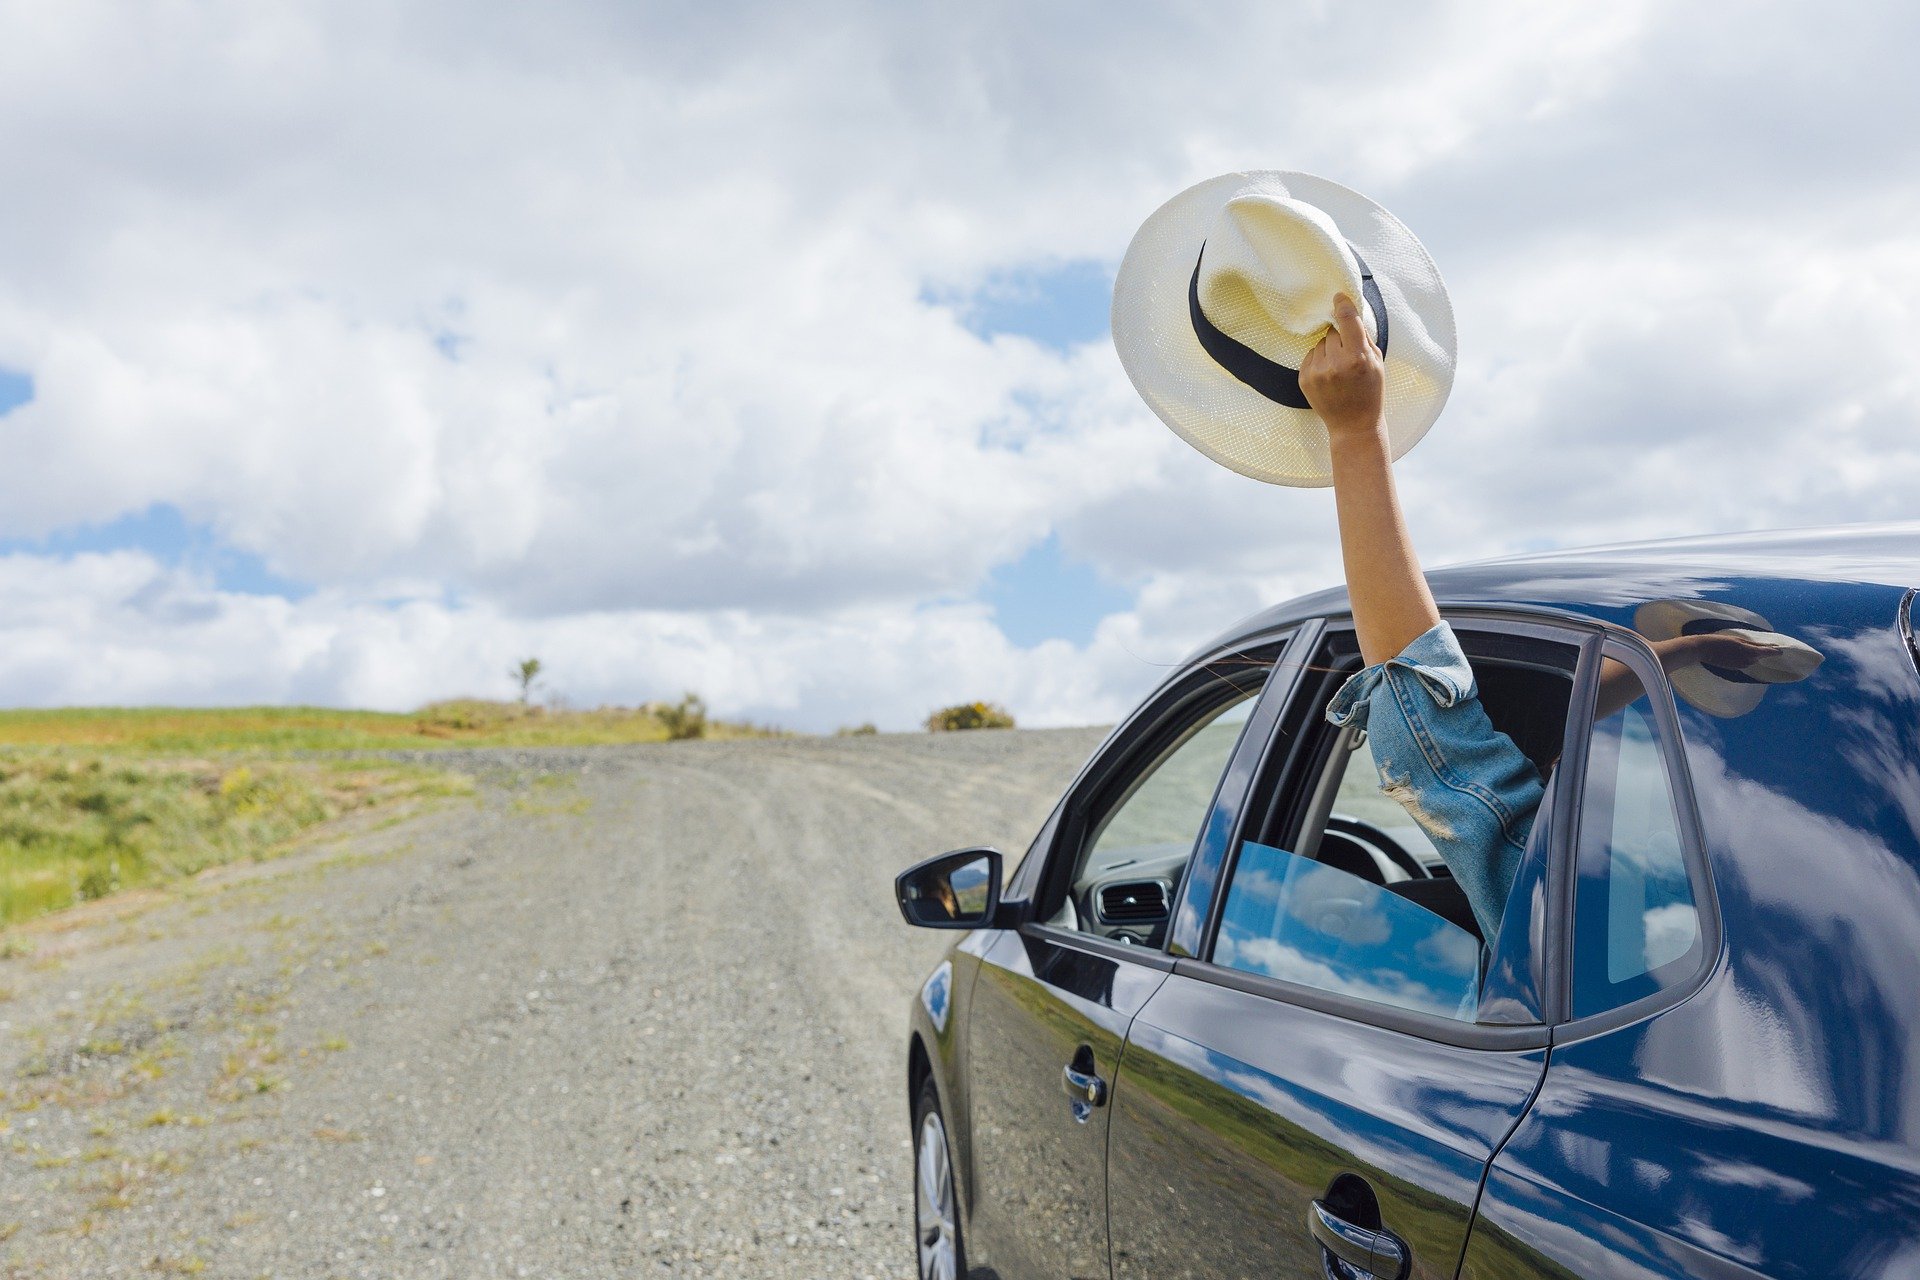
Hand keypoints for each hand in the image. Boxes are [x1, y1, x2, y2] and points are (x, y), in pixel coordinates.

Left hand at [1300, 292, 1385, 442]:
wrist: (1353, 425)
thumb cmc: (1370, 392)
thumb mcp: (1377, 363)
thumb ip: (1364, 337)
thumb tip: (1350, 313)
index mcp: (1357, 358)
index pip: (1347, 320)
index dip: (1342, 305)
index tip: (1338, 297)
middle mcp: (1335, 364)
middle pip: (1332, 332)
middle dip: (1340, 338)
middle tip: (1348, 355)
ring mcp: (1317, 372)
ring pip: (1320, 343)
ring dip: (1329, 350)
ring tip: (1339, 368)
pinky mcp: (1304, 379)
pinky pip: (1310, 355)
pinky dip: (1319, 360)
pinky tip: (1329, 375)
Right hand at [1670, 631, 1783, 672]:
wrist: (1703, 649)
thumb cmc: (1719, 640)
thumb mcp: (1737, 639)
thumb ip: (1752, 644)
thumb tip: (1764, 646)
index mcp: (1750, 652)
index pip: (1767, 652)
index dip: (1775, 651)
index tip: (1782, 650)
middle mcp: (1748, 661)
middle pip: (1760, 656)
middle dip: (1764, 652)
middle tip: (1767, 646)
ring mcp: (1741, 665)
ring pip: (1753, 660)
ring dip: (1754, 655)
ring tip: (1751, 648)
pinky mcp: (1734, 668)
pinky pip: (1745, 663)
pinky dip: (1746, 658)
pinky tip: (1741, 653)